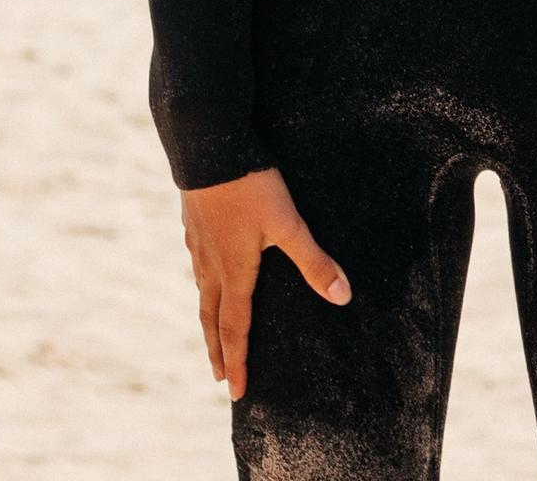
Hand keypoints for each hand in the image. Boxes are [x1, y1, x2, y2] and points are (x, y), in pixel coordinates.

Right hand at [179, 165, 349, 399]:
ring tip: (213, 330)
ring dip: (208, 316)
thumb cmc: (249, 186)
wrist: (207, 145)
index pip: (235, 328)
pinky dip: (203, 281)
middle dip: (217, 349)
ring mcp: (198, 243)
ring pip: (202, 289)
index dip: (237, 362)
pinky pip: (197, 262)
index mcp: (233, 271)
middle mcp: (210, 264)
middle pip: (211, 317)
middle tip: (218, 375)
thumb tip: (342, 297)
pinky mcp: (194, 222)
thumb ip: (314, 261)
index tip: (235, 391)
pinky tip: (207, 271)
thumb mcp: (287, 224)